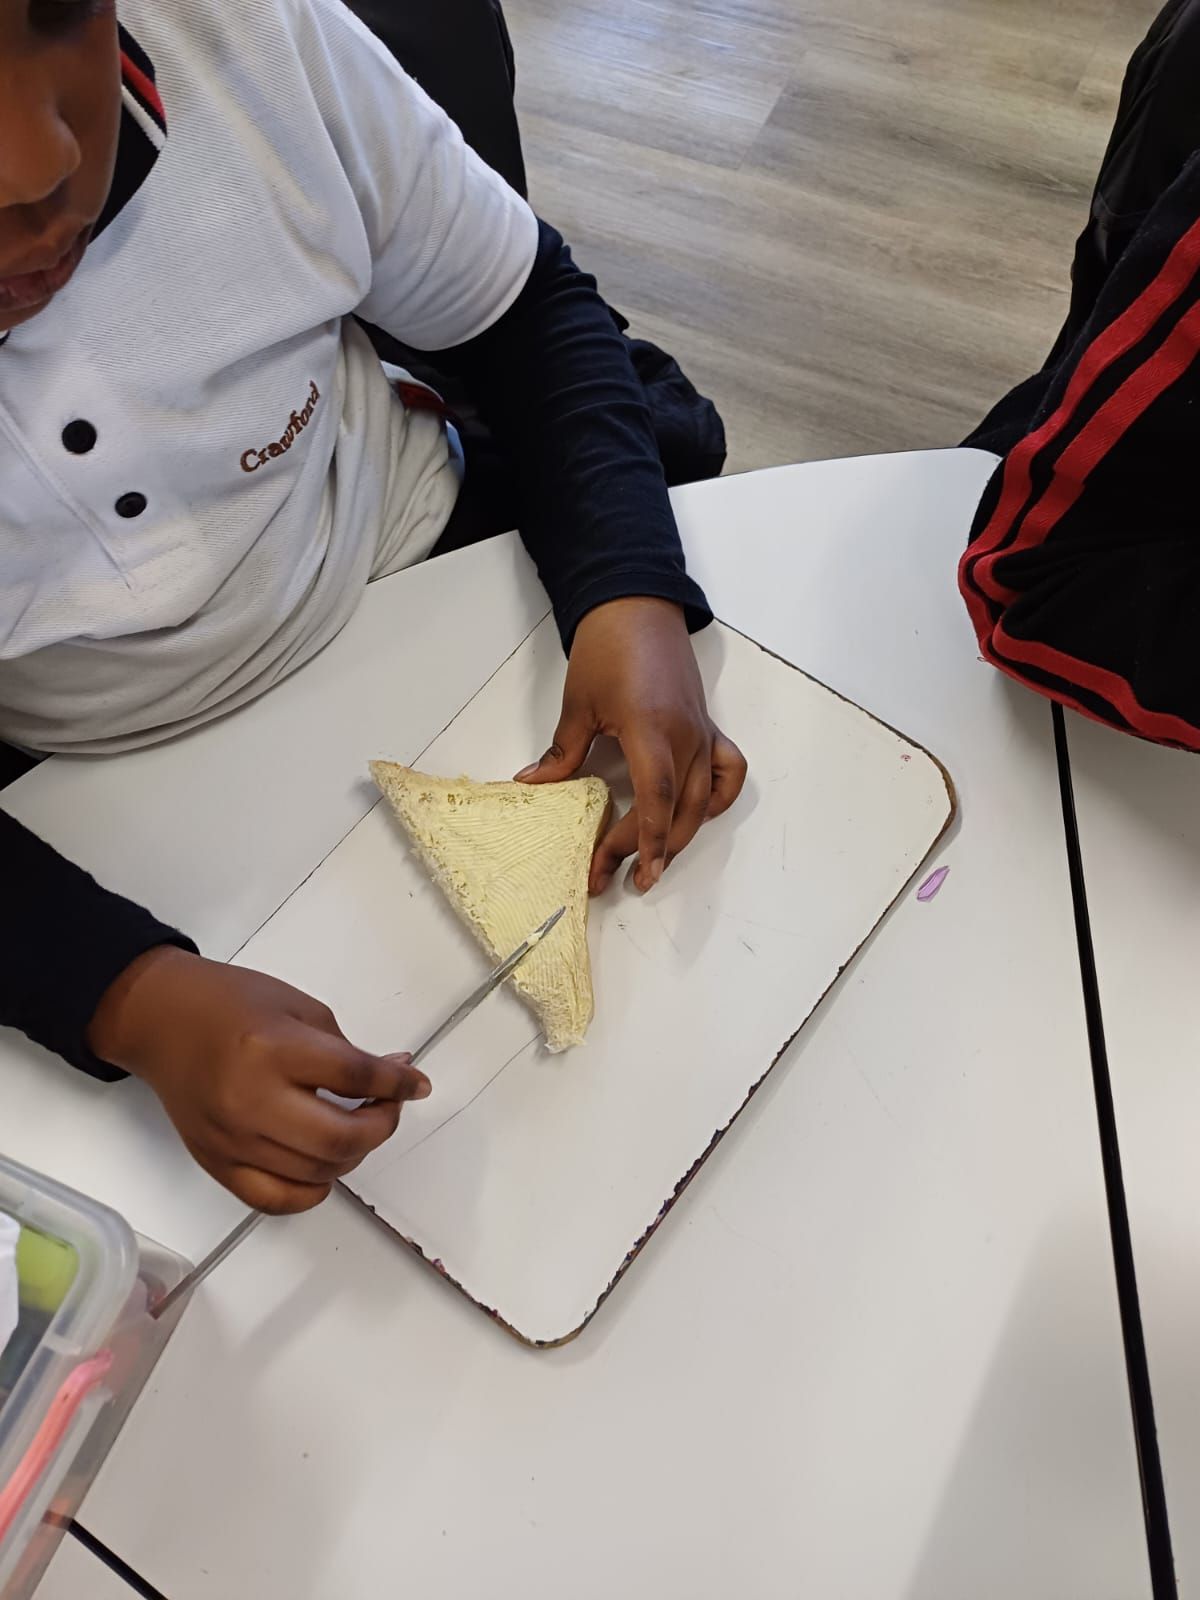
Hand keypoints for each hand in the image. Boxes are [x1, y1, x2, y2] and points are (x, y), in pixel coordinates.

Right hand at [87, 947, 430, 1213]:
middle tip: (387, 1107)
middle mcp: (251, 1101)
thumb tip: (394, 1079)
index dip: (398, 1083)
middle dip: (381, 1125)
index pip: (355, 1077)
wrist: (161, 1020)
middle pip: (340, 1138)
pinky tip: (324, 1163)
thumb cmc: (232, 1003)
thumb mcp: (299, 1008)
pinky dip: (313, 1190)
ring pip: (317, 1172)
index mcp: (274, 1050)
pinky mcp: (216, 1165)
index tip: (417, 1085)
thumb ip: (346, 1050)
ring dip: (352, 1154)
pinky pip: (277, 1200)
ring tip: (356, 1127)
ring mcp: (232, 1140)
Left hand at [517, 597, 746, 892]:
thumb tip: (534, 785)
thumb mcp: (579, 704)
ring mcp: (703, 733)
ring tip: (651, 864)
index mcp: (651, 728)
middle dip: (646, 849)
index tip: (636, 872)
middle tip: (612, 876)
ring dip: (677, 837)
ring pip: (701, 801)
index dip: (647, 838)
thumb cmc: (607, 649)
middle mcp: (686, 736)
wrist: (637, 608)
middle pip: (675, 809)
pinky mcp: (709, 728)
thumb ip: (563, 752)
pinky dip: (716, 799)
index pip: (657, 795)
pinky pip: (727, 773)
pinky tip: (694, 815)